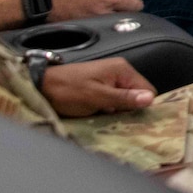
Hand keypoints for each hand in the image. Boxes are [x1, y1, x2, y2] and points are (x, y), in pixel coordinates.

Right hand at [34, 0, 153, 19]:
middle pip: (136, 4)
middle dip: (137, 2)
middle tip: (134, 0)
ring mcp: (99, 13)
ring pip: (123, 17)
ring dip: (124, 14)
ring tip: (121, 11)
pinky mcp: (88, 25)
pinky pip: (106, 27)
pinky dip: (108, 24)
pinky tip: (105, 22)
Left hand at [39, 56, 155, 116]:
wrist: (41, 87)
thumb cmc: (68, 90)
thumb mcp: (97, 97)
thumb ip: (124, 98)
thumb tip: (151, 99)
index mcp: (122, 70)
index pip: (148, 89)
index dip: (144, 106)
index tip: (137, 121)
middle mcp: (119, 72)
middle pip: (137, 95)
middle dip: (131, 110)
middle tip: (121, 122)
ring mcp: (109, 80)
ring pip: (126, 100)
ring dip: (120, 112)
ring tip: (110, 121)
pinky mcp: (101, 89)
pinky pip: (114, 101)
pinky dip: (111, 110)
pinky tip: (103, 117)